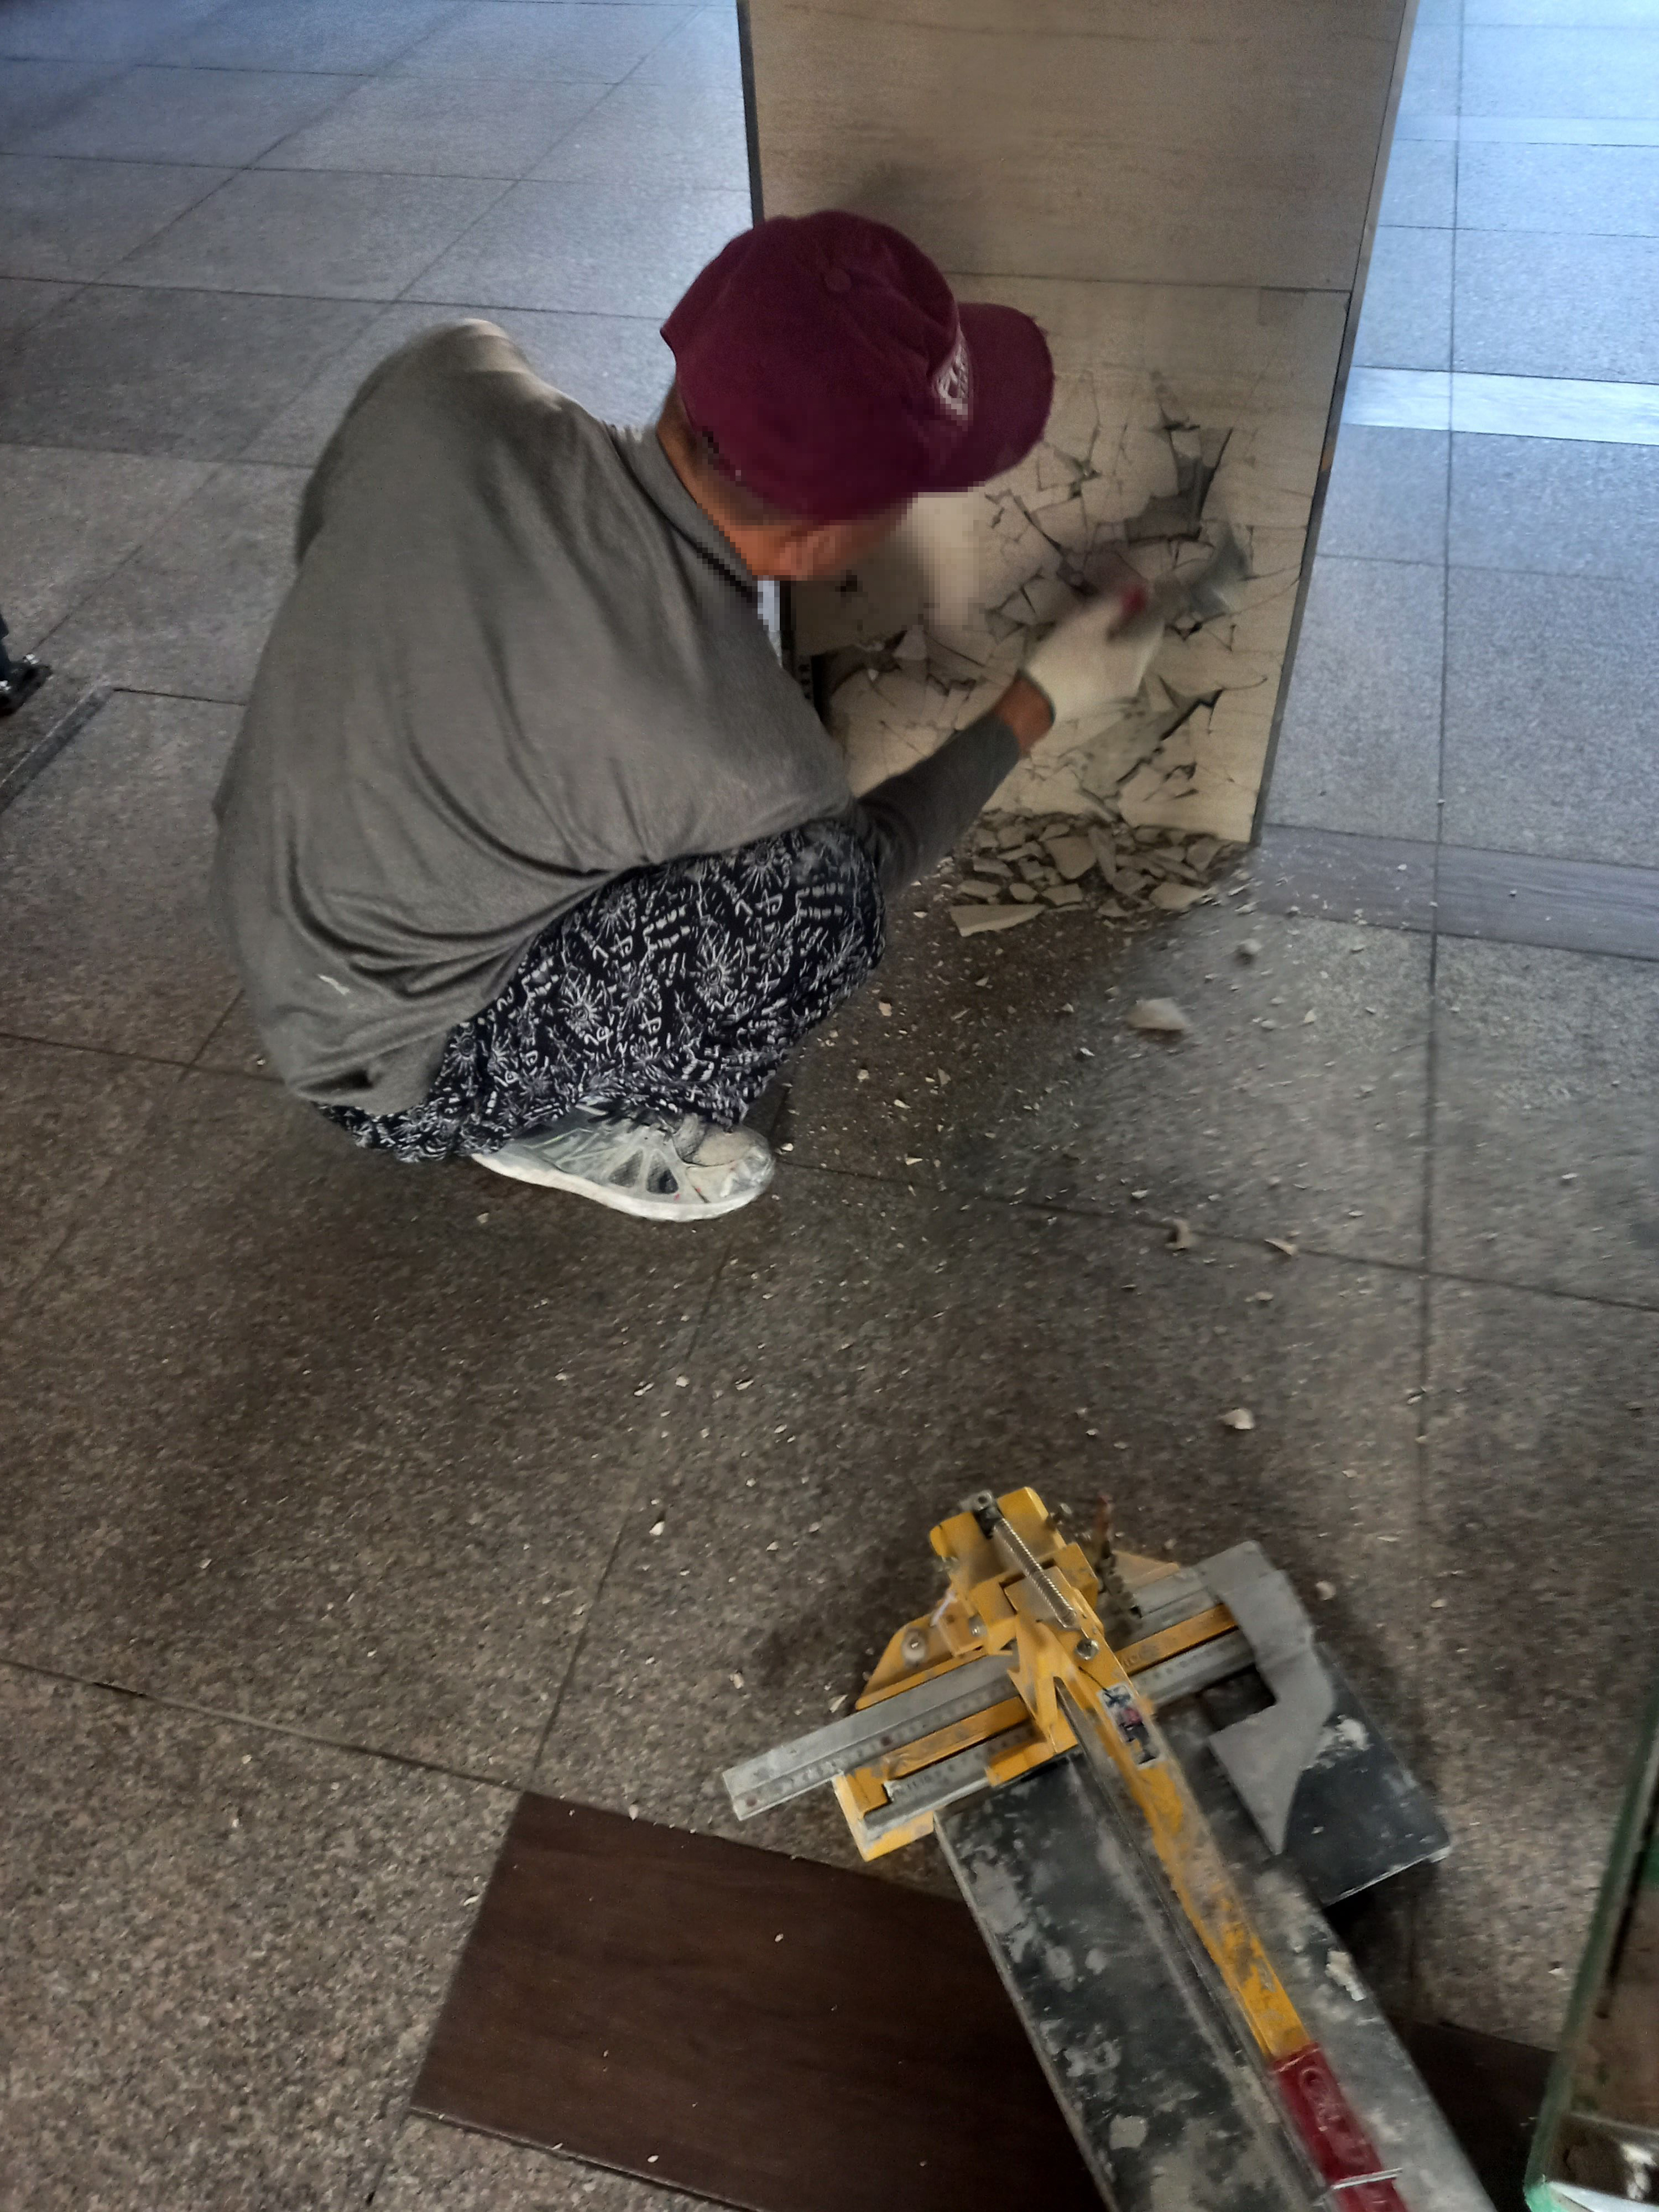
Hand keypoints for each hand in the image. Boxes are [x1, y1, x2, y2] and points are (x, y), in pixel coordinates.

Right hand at [1018, 584, 1163, 730]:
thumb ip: (1115, 604)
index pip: (1156, 624)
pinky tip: (1095, 651)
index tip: (1135, 592)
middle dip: (1137, 623)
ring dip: (1124, 640)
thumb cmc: (1061, 658)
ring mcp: (1122, 692)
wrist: (1036, 703)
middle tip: (1119, 606)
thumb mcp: (1086, 623)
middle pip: (1146, 643)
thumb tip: (1138, 589)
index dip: (1148, 605)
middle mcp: (1137, 677)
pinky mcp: (1106, 701)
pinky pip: (1119, 671)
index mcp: (1137, 657)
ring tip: (1104, 627)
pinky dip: (1114, 657)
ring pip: (1132, 658)